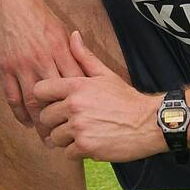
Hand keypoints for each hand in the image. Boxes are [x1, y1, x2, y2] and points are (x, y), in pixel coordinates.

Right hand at [0, 0, 86, 134]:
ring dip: (40, 122)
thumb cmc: (34, 10)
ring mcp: (21, 65)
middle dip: (62, 118)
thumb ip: (70, 48)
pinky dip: (19, 113)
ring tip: (46, 136)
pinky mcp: (4, 67)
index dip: (81, 102)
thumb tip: (83, 65)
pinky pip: (13, 97)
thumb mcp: (58, 26)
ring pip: (33, 102)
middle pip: (56, 97)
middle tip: (67, 136)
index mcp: (59, 48)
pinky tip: (26, 121)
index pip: (74, 82)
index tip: (87, 116)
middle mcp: (42, 59)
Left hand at [33, 31, 164, 161]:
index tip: (54, 103)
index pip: (39, 91)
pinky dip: (77, 151)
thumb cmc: (126, 99)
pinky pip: (67, 153)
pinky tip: (90, 143)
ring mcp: (79, 128)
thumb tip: (73, 36)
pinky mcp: (86, 147)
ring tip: (82, 133)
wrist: (149, 123)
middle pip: (45, 117)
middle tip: (71, 121)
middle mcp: (74, 106)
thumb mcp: (105, 74)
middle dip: (55, 121)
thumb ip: (84, 57)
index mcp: (76, 86)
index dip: (44, 98)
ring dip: (65, 138)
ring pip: (54, 137)